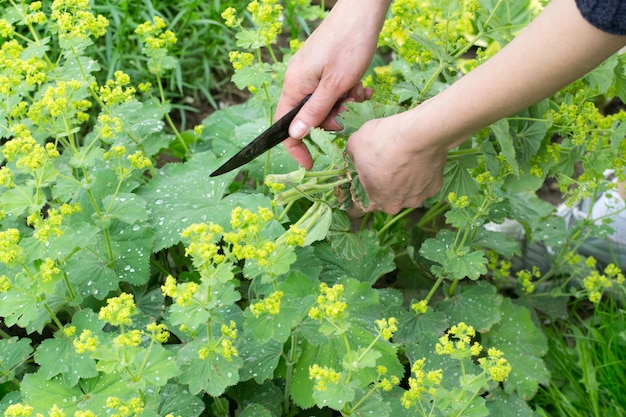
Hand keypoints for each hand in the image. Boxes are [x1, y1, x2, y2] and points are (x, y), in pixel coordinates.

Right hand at [276, 0, 390, 168]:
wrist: (363, 10)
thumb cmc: (349, 45)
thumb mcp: (335, 85)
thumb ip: (314, 112)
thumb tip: (295, 136)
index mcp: (295, 85)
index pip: (285, 126)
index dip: (296, 148)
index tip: (310, 164)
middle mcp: (299, 79)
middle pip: (307, 115)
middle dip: (328, 121)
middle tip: (346, 115)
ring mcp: (311, 72)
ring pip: (323, 103)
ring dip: (341, 105)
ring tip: (357, 93)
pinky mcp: (324, 66)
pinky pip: (331, 89)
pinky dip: (346, 92)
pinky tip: (360, 86)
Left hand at [346, 109, 449, 214]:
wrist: (420, 133)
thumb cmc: (385, 140)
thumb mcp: (355, 144)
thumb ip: (350, 158)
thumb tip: (352, 158)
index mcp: (372, 201)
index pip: (355, 209)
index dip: (353, 196)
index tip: (355, 184)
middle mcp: (395, 206)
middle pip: (382, 200)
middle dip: (379, 186)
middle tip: (382, 165)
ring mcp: (416, 198)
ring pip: (404, 193)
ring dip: (401, 182)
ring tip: (401, 160)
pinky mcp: (433, 188)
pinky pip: (422, 184)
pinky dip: (419, 175)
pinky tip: (417, 160)